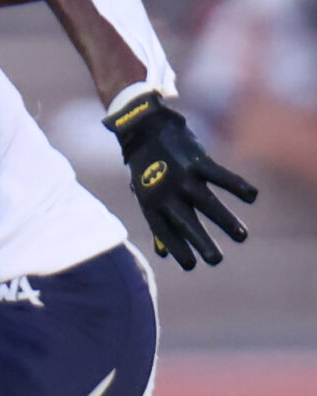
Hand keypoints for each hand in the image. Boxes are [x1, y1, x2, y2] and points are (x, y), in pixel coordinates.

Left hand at [107, 90, 256, 269]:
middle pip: (185, 221)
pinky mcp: (196, 159)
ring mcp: (182, 176)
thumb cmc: (148, 169)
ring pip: (205, 201)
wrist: (144, 130)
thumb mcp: (147, 196)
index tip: (191, 265)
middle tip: (216, 260)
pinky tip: (252, 196)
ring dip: (224, 219)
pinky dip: (236, 185)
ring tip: (242, 236)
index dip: (177, 248)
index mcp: (152, 204)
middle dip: (200, 241)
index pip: (164, 231)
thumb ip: (158, 223)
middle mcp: (166, 193)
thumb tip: (163, 253)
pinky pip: (219, 175)